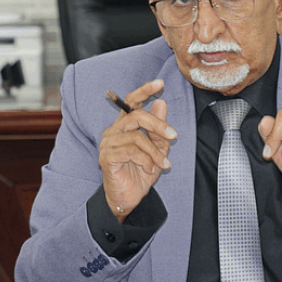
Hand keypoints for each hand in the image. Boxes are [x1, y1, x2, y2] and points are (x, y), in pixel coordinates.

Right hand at [99, 79, 176, 222]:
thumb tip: (161, 103)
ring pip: (136, 136)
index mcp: (125, 125)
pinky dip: (145, 159)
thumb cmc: (142, 172)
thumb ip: (159, 129)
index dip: (145, 90)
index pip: (131, 101)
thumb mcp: (158, 149)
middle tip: (174, 135)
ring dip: (155, 151)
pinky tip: (150, 169)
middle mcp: (114, 130)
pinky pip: (130, 151)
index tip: (161, 83)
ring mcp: (108, 143)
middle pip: (136, 115)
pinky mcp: (106, 157)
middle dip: (158, 124)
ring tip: (163, 163)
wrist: (130, 198)